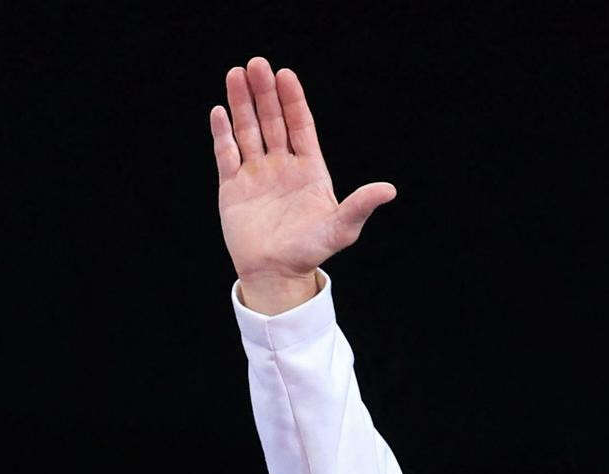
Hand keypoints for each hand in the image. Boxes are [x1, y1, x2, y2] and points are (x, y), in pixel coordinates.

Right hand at [212, 57, 395, 314]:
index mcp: (308, 169)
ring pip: (248, 130)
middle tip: (257, 64)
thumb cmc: (310, 252)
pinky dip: (222, 133)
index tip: (286, 75)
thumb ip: (360, 206)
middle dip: (265, 93)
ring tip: (236, 74)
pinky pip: (227, 153)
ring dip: (242, 104)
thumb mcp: (341, 229)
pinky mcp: (233, 186)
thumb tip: (388, 190)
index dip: (293, 100)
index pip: (300, 126)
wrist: (276, 274)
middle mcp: (282, 165)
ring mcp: (256, 173)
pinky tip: (219, 111)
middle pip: (272, 120)